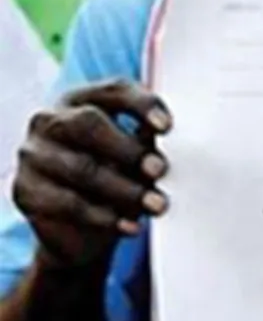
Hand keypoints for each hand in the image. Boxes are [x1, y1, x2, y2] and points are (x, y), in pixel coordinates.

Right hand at [12, 81, 170, 269]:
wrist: (81, 230)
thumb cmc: (116, 176)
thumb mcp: (134, 155)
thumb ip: (147, 139)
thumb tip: (180, 133)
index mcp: (81, 99)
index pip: (113, 90)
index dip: (142, 105)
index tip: (168, 126)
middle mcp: (49, 121)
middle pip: (88, 124)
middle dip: (129, 149)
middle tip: (161, 170)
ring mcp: (32, 155)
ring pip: (80, 168)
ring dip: (124, 189)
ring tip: (157, 205)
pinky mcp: (24, 191)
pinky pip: (67, 203)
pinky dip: (103, 216)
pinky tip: (130, 225)